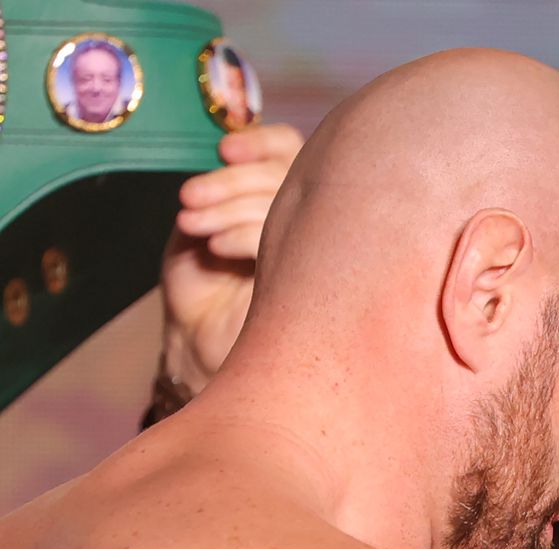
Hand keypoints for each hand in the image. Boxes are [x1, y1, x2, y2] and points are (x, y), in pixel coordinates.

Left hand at [159, 123, 303, 392]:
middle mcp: (305, 215)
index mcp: (279, 193)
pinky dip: (242, 234)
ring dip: (228, 206)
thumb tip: (230, 150)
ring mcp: (312, 247)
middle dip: (232, 179)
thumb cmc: (200, 281)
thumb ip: (220, 184)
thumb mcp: (201, 217)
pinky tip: (216, 249)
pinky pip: (281, 238)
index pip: (288, 148)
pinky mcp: (311, 281)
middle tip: (190, 197)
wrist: (198, 341)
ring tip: (192, 225)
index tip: (223, 149)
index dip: (259, 141)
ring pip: (283, 200)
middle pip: (286, 170)